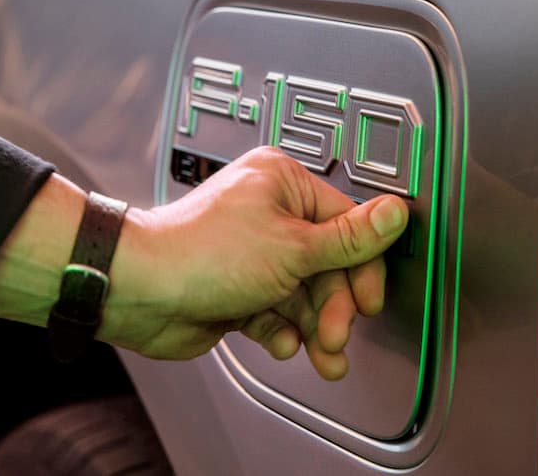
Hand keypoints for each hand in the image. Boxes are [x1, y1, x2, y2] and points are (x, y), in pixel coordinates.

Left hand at [104, 146, 407, 379]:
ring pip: (304, 294)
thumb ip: (350, 239)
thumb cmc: (202, 253)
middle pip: (327, 265)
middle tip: (336, 334)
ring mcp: (252, 254)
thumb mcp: (294, 248)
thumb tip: (394, 213)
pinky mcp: (239, 289)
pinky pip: (276, 312)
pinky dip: (282, 330)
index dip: (362, 267)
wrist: (143, 292)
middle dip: (334, 306)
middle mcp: (268, 214)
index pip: (346, 224)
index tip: (368, 301)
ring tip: (322, 354)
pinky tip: (279, 341)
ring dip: (315, 327)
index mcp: (282, 184)